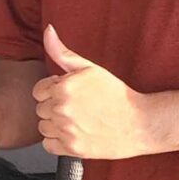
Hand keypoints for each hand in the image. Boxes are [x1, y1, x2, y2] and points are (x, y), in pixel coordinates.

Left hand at [33, 24, 155, 159]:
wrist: (140, 123)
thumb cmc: (117, 95)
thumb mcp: (90, 68)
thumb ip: (63, 52)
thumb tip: (48, 31)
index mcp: (63, 88)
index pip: (38, 91)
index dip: (53, 92)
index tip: (69, 94)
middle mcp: (62, 109)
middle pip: (41, 109)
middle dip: (55, 107)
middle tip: (78, 108)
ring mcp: (66, 130)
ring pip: (43, 127)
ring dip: (55, 125)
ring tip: (77, 120)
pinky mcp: (72, 148)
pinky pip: (48, 145)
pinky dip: (58, 141)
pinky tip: (75, 133)